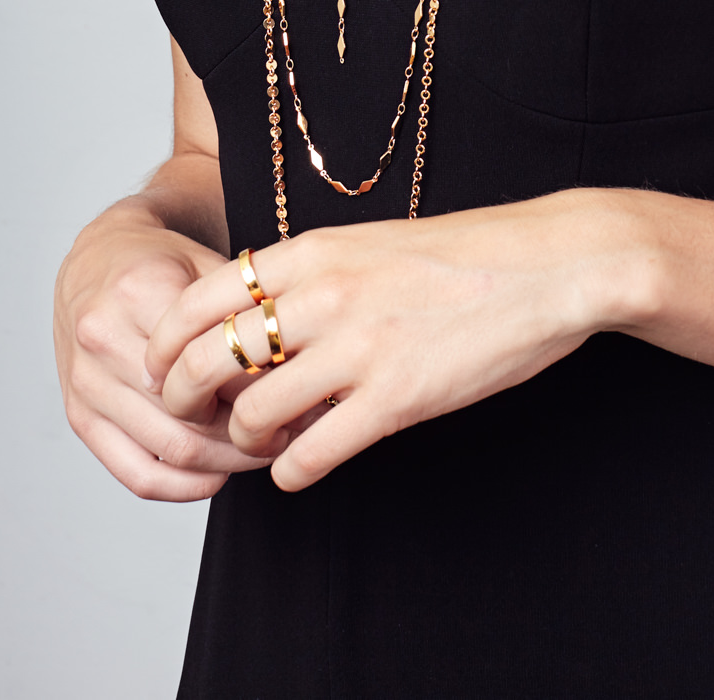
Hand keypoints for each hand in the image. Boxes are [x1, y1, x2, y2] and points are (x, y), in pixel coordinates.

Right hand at [55, 208, 289, 501]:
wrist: (95, 258)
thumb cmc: (158, 261)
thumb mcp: (206, 265)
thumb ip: (240, 312)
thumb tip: (296, 369)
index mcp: (140, 291)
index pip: (214, 361)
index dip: (263, 386)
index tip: (301, 397)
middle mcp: (104, 339)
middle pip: (192, 414)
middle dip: (249, 434)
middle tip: (289, 434)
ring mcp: (86, 382)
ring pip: (168, 450)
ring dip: (224, 462)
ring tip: (261, 451)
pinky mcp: (78, 414)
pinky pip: (134, 472)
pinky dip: (180, 487)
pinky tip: (215, 475)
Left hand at [145, 192, 651, 492]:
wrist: (550, 264)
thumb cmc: (466, 255)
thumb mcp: (371, 242)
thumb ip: (311, 273)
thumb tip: (256, 311)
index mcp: (314, 249)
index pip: (200, 297)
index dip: (166, 341)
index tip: (164, 366)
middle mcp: (324, 295)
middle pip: (207, 358)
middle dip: (183, 397)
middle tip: (191, 417)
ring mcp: (358, 348)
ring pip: (252, 412)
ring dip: (244, 438)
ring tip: (260, 441)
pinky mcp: (396, 399)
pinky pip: (310, 454)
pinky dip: (291, 471)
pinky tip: (300, 467)